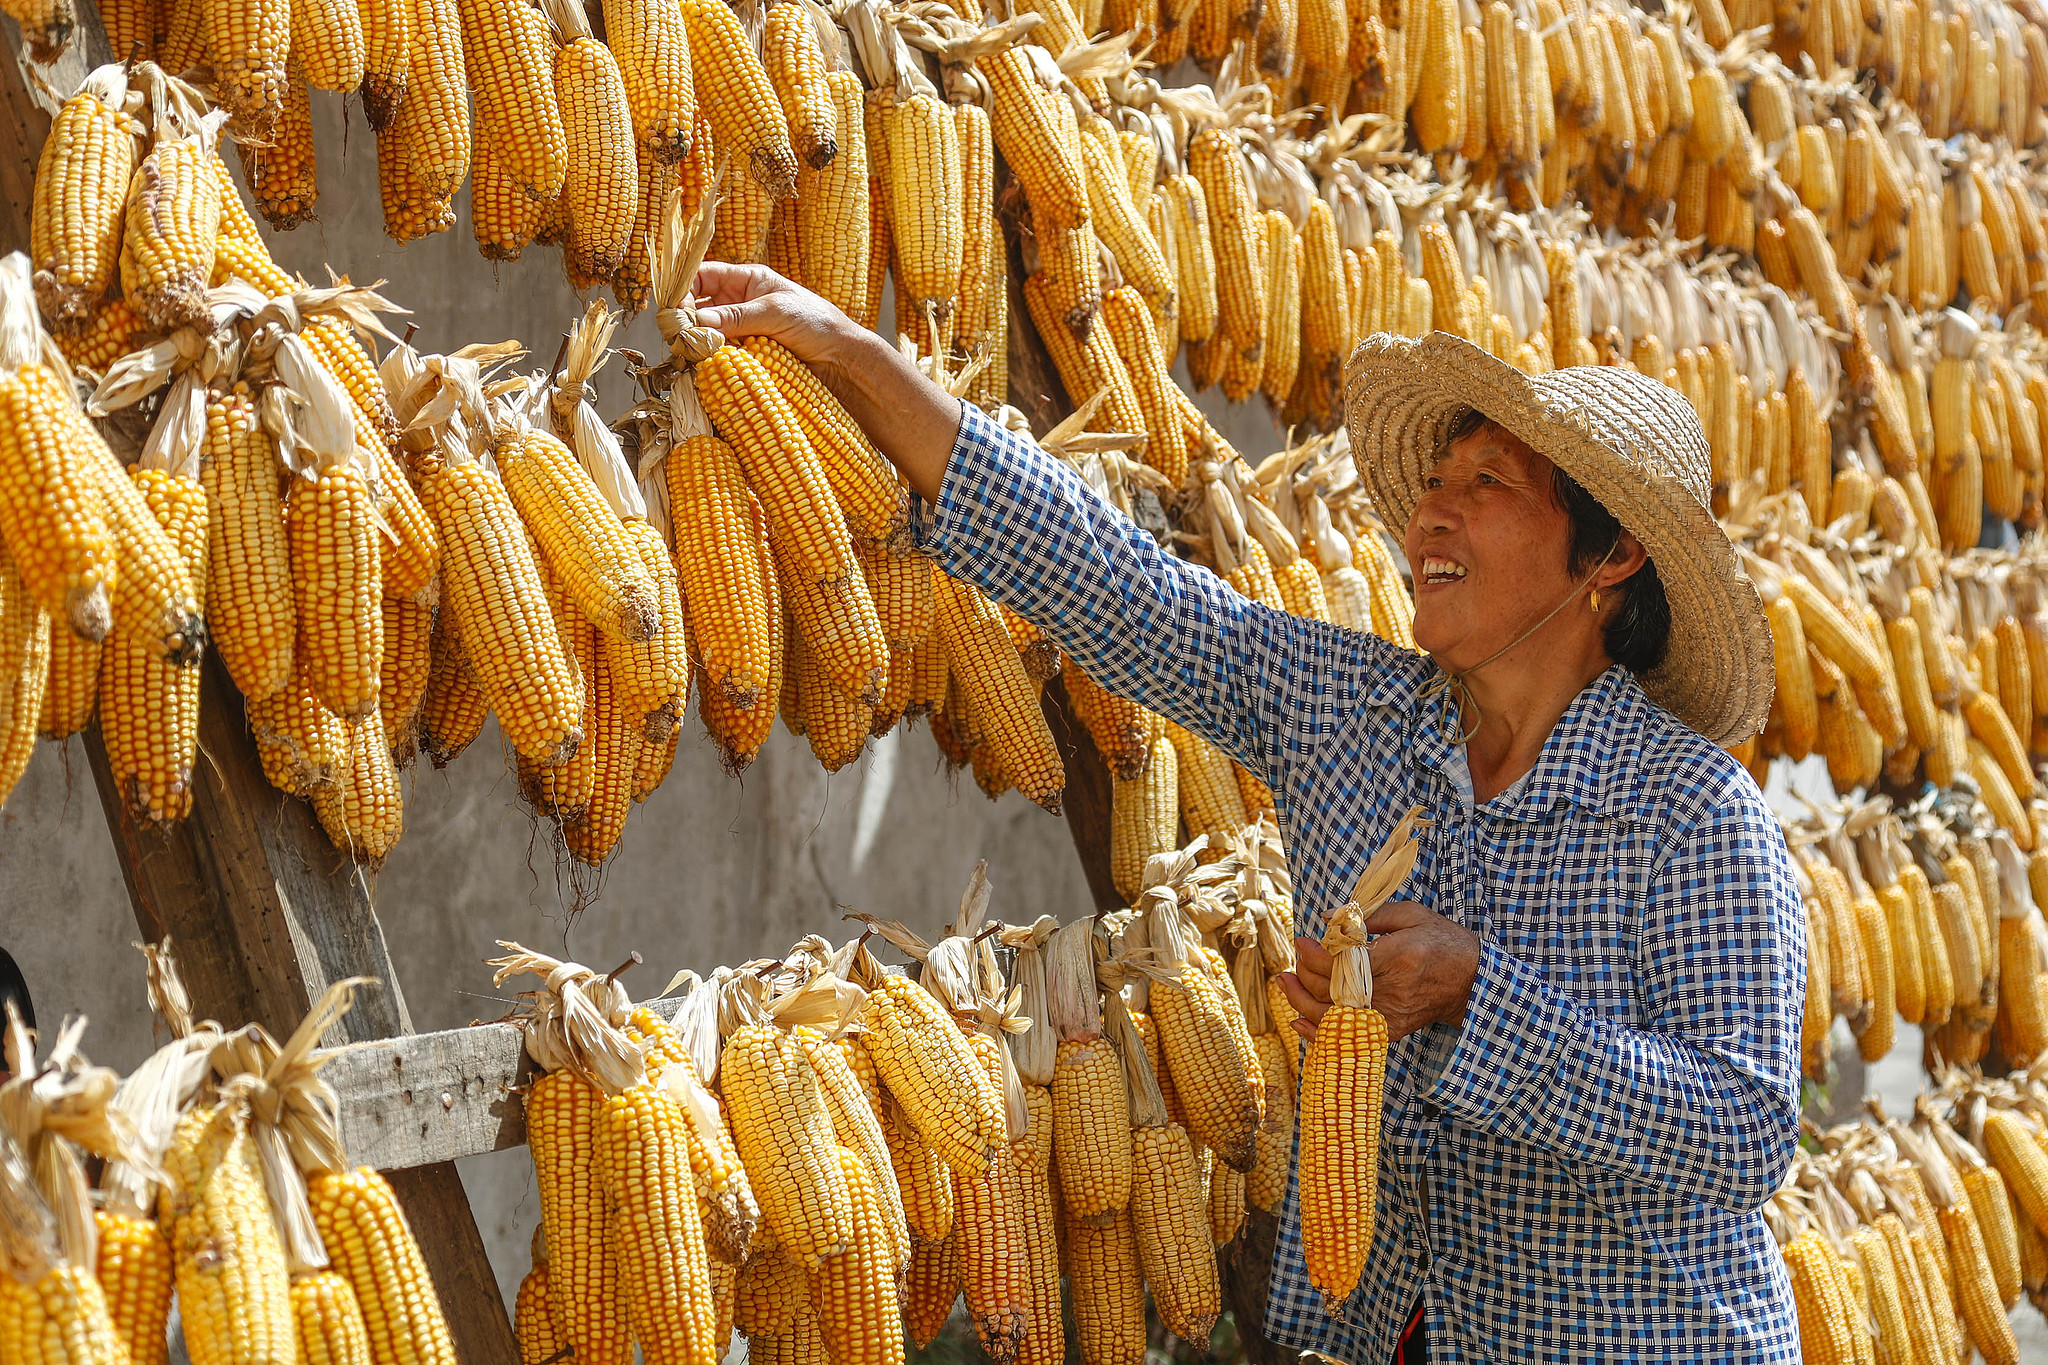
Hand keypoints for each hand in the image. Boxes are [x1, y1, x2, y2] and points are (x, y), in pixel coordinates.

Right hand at [692, 262, 864, 372]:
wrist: (842, 359)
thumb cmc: (817, 323)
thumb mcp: (775, 311)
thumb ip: (736, 316)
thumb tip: (697, 321)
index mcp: (747, 280)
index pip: (702, 276)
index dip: (684, 289)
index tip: (676, 311)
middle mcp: (740, 303)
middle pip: (697, 306)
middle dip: (685, 319)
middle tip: (680, 337)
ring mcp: (742, 331)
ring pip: (705, 333)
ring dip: (696, 343)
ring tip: (691, 354)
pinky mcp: (746, 356)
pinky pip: (719, 356)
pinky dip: (710, 361)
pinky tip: (706, 367)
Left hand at [1281, 904, 1479, 1044]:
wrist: (1472, 982)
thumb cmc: (1441, 942)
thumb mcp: (1412, 915)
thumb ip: (1369, 915)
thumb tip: (1327, 916)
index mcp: (1395, 958)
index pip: (1340, 961)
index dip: (1313, 953)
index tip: (1302, 940)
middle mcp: (1389, 990)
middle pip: (1331, 988)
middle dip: (1304, 972)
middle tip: (1296, 956)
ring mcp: (1389, 1015)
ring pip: (1332, 1015)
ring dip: (1301, 1000)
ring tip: (1285, 983)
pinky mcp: (1390, 1031)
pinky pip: (1347, 1036)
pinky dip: (1319, 1032)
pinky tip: (1299, 1020)